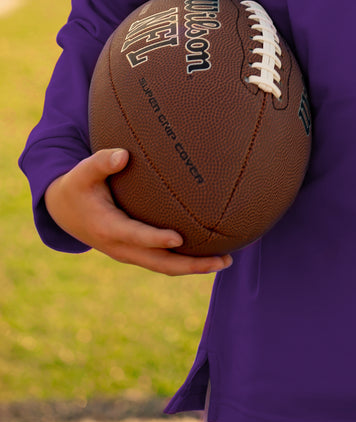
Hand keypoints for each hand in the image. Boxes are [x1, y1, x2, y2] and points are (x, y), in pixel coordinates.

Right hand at [44, 148, 231, 276]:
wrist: (64, 211)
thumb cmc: (78, 186)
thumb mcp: (83, 173)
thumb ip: (101, 162)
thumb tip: (122, 154)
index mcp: (108, 228)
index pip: (136, 236)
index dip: (156, 239)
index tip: (179, 238)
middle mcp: (120, 246)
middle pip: (159, 263)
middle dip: (191, 264)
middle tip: (223, 260)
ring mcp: (129, 252)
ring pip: (164, 266)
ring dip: (194, 266)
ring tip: (226, 260)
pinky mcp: (136, 251)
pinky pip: (163, 261)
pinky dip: (185, 260)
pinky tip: (209, 253)